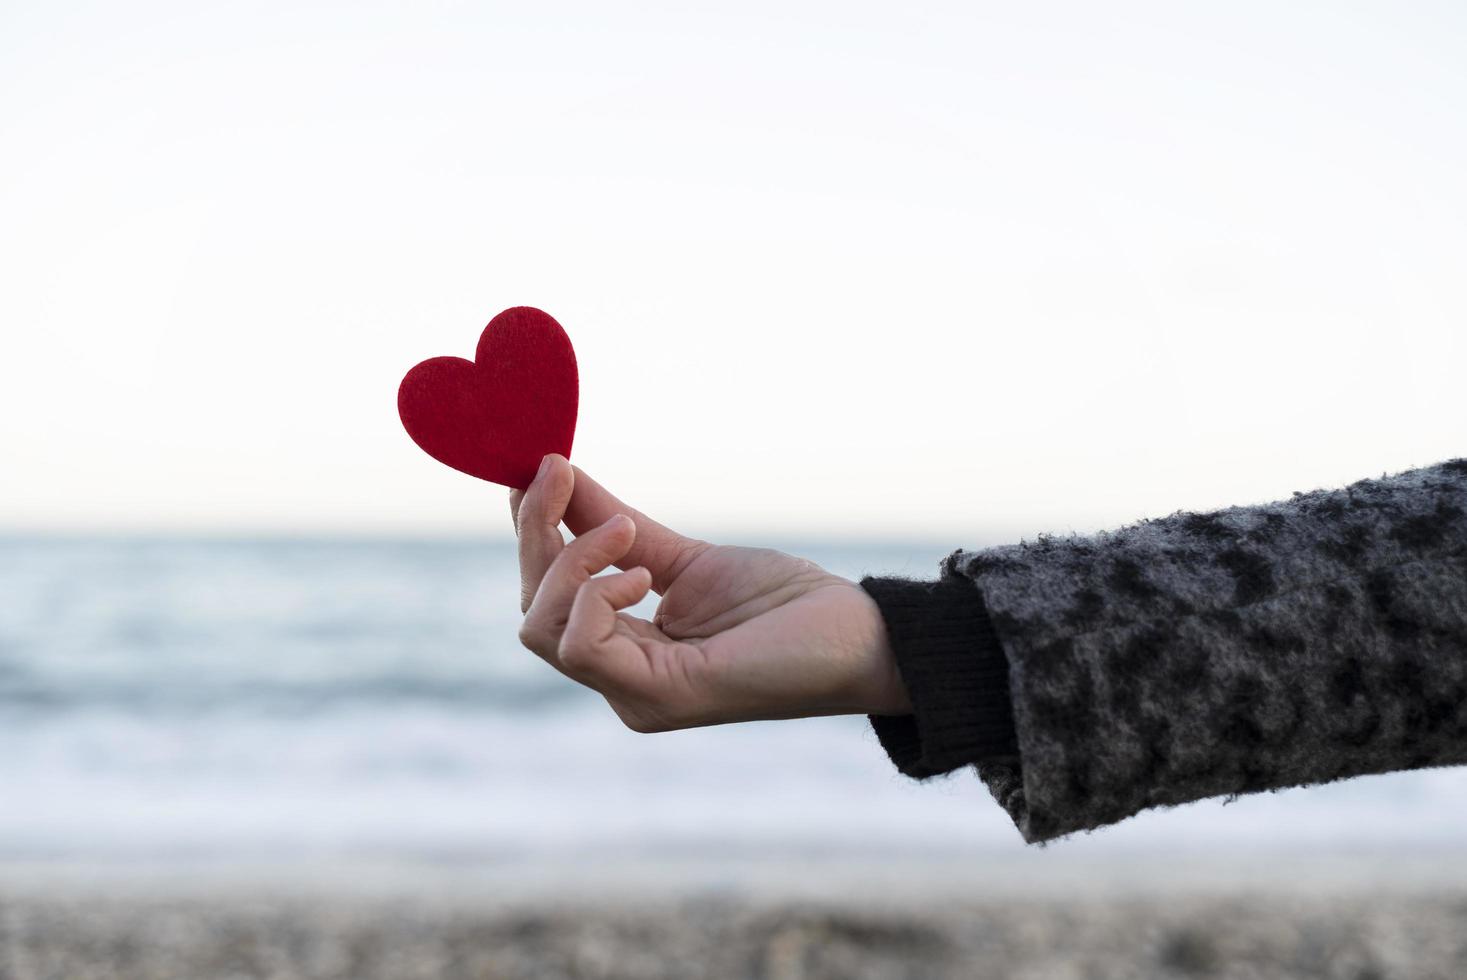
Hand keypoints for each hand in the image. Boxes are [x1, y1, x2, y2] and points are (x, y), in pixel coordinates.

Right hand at [509, 454, 911, 731]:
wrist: (857, 635)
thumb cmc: (784, 605)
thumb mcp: (686, 554)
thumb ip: (618, 524)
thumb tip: (559, 473)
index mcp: (627, 652)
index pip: (546, 599)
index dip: (530, 533)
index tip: (536, 469)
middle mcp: (621, 681)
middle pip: (533, 613)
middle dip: (536, 534)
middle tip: (558, 470)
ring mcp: (635, 696)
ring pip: (543, 630)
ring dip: (570, 561)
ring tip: (624, 530)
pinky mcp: (659, 698)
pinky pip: (583, 647)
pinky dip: (597, 594)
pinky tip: (641, 573)